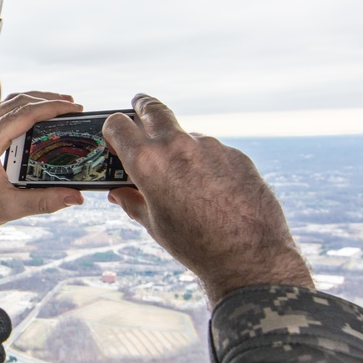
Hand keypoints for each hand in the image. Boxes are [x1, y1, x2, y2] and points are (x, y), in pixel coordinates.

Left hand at [0, 92, 84, 230]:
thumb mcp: (11, 206)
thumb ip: (44, 201)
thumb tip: (73, 196)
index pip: (25, 114)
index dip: (52, 108)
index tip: (73, 108)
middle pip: (19, 102)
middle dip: (47, 100)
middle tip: (70, 105)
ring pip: (10, 104)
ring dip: (35, 102)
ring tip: (57, 107)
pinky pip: (3, 113)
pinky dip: (22, 110)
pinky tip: (35, 119)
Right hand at [102, 94, 312, 304]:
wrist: (249, 257)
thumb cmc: (194, 245)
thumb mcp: (154, 224)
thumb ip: (132, 201)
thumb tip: (118, 192)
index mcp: (148, 162)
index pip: (118, 125)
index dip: (113, 128)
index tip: (115, 132)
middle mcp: (177, 145)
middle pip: (153, 110)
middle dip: (143, 106)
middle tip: (139, 105)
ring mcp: (210, 146)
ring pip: (187, 137)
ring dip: (181, 148)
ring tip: (187, 180)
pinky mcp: (236, 154)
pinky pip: (214, 153)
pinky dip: (207, 164)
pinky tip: (213, 190)